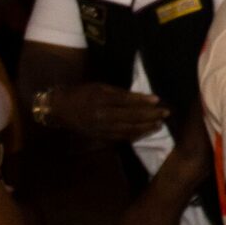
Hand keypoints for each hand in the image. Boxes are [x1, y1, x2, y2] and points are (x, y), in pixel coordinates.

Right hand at [53, 83, 168, 143]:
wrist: (59, 109)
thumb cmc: (82, 93)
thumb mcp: (100, 87)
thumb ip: (120, 93)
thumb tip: (142, 97)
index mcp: (101, 99)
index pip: (127, 101)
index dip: (143, 101)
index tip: (158, 100)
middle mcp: (102, 115)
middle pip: (131, 117)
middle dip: (150, 115)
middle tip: (166, 113)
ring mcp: (101, 128)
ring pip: (128, 130)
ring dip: (146, 128)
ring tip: (159, 125)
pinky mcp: (99, 136)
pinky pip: (120, 137)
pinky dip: (134, 135)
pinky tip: (145, 132)